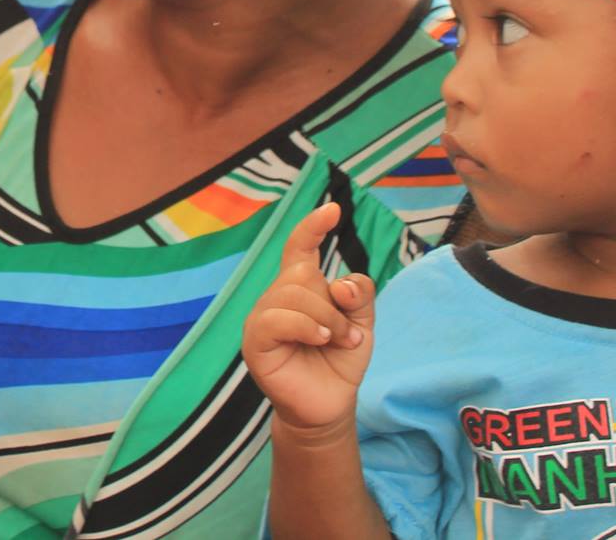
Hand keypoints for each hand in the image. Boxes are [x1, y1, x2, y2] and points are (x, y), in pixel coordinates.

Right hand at [241, 202, 375, 432]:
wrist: (329, 405)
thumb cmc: (339, 361)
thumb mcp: (361, 325)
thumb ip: (359, 297)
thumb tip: (342, 283)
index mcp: (299, 288)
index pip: (299, 247)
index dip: (313, 226)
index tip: (333, 209)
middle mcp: (276, 297)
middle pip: (302, 274)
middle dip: (334, 303)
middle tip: (347, 332)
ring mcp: (261, 317)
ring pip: (292, 294)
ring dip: (326, 318)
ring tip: (336, 341)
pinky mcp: (255, 341)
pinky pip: (277, 319)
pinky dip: (305, 326)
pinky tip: (319, 340)